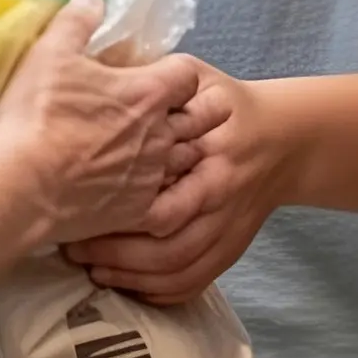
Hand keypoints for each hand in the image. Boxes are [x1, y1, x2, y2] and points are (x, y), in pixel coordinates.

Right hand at [0, 0, 218, 245]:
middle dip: (198, 109)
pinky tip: (146, 188)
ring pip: (189, 158)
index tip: (160, 75)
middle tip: (177, 109)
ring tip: (161, 147)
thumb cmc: (37, 116)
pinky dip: (163, 191)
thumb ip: (76, 21)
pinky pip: (169, 200)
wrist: (21, 187)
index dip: (178, 72)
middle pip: (205, 117)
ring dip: (181, 149)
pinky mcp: (139, 210)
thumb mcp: (50, 54)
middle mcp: (160, 133)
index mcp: (148, 92)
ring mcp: (152, 174)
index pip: (189, 74)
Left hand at [64, 63, 291, 305]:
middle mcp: (221, 197)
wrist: (285, 138)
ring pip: (177, 270)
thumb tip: (99, 65)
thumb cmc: (228, 105)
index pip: (163, 198)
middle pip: (166, 244)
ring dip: (131, 276)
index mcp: (212, 155)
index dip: (117, 212)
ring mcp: (228, 229)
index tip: (75, 205)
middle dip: (115, 252)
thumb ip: (156, 78)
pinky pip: (193, 283)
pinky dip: (158, 292)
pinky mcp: (230, 249)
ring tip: (93, 269)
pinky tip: (127, 284)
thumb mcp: (198, 78)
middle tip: (72, 246)